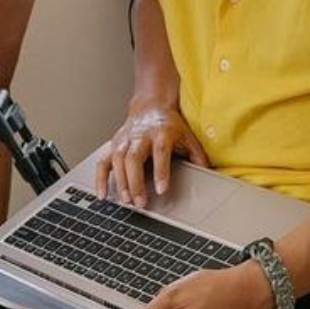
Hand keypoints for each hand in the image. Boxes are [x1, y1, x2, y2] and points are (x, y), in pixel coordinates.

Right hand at [96, 104, 210, 207]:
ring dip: (120, 182)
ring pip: (118, 160)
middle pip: (134, 158)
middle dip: (136, 182)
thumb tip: (209, 173)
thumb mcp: (188, 136)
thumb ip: (197, 155)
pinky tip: (103, 194)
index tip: (161, 190)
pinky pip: (103, 162)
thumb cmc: (169, 124)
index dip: (161, 171)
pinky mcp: (114, 145)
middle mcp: (141, 136)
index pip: (160, 152)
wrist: (150, 106)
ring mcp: (125, 140)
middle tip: (139, 202)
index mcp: (161, 133)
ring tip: (126, 201)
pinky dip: (100, 178)